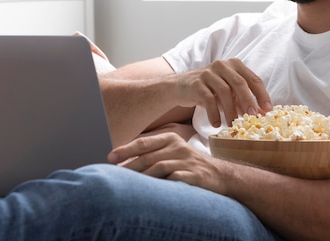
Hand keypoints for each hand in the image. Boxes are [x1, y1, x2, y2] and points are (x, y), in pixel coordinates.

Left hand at [108, 132, 230, 193]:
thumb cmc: (188, 164)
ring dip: (142, 177)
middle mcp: (178, 147)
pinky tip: (151, 191)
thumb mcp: (171, 152)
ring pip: (159, 168)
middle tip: (115, 175)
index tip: (110, 157)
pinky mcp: (195, 176)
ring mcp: (187, 162)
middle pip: (148, 157)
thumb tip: (122, 160)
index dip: (126, 150)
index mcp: (170, 139)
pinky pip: (174, 179)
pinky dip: (161, 185)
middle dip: (130, 166)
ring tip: (129, 185)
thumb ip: (151, 153)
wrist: (219, 175)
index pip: (143, 142)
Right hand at [174, 58, 271, 126]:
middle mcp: (222, 65)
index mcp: (234, 65)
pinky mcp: (196, 83)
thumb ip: (242, 99)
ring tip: (233, 125)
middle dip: (248, 101)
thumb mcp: (228, 91)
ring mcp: (208, 73)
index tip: (268, 110)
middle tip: (253, 117)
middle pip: (239, 83)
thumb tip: (260, 114)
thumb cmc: (209, 90)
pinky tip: (216, 123)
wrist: (180, 87)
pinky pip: (208, 99)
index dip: (262, 95)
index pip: (253, 79)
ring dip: (230, 111)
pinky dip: (214, 113)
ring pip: (224, 92)